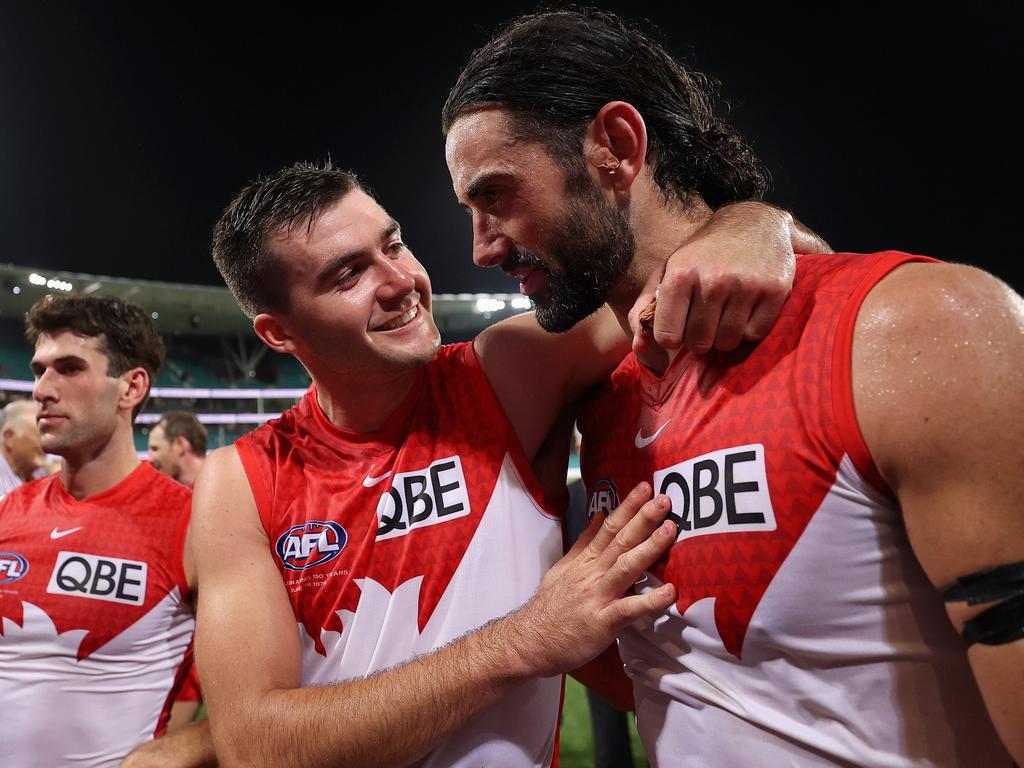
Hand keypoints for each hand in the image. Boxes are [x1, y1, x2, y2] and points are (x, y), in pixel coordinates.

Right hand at [498, 482, 676, 678]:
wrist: (531, 640)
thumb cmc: (550, 607)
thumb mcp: (562, 568)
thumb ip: (584, 543)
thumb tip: (600, 515)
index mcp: (585, 561)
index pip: (608, 527)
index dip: (628, 506)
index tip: (645, 488)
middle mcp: (593, 573)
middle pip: (620, 540)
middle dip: (643, 518)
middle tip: (664, 500)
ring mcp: (598, 596)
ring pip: (626, 566)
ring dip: (649, 547)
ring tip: (670, 530)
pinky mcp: (603, 622)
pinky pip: (629, 609)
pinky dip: (650, 601)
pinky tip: (670, 591)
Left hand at [629, 201, 801, 367]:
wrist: (755, 223)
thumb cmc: (705, 252)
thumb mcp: (670, 268)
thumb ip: (647, 303)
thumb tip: (640, 344)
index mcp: (681, 274)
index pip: (667, 335)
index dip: (673, 337)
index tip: (680, 328)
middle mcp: (713, 279)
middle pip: (699, 342)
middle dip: (701, 339)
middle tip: (706, 321)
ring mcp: (746, 285)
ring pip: (728, 342)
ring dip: (725, 336)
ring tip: (726, 316)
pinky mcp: (775, 290)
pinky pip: (755, 335)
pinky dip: (750, 330)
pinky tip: (747, 310)